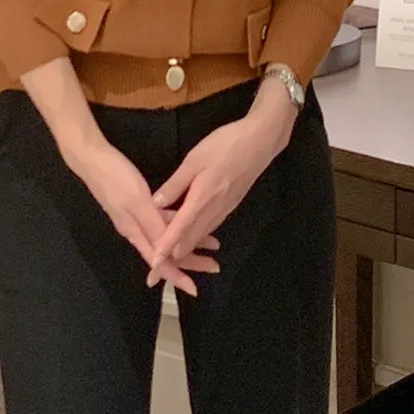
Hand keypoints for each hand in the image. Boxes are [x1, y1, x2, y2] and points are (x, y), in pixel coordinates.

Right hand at [66, 137, 220, 296]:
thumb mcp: (137, 201)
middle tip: (214, 265)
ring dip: (187, 241)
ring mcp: (135, 217)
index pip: (159, 262)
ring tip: (212, 243)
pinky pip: (160, 220)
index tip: (194, 288)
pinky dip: (175, 224)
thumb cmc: (114, 178)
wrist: (91, 157)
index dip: (176, 276)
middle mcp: (136, 229)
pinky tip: (188, 220)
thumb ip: (153, 226)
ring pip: (165, 236)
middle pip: (165, 253)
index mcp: (135, 232)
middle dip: (188, 260)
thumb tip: (168, 254)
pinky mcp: (136, 203)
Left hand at [147, 93, 295, 282]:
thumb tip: (154, 203)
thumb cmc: (225, 145)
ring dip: (187, 248)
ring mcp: (225, 208)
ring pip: (202, 235)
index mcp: (202, 197)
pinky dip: (198, 236)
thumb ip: (176, 183)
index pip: (180, 228)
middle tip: (157, 272)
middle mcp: (215, 209)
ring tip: (170, 260)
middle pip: (192, 238)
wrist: (260, 142)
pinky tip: (192, 237)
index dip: (166, 246)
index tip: (153, 263)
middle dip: (174, 256)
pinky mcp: (231, 204)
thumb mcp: (194, 159)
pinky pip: (211, 226)